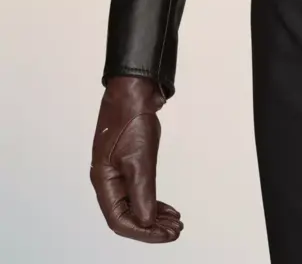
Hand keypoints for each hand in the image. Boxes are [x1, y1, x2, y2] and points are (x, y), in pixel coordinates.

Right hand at [90, 75, 182, 241]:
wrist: (134, 89)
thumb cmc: (130, 118)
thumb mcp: (138, 159)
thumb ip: (142, 193)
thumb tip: (146, 222)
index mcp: (103, 181)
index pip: (120, 220)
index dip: (144, 232)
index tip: (166, 234)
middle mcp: (108, 179)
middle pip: (127, 216)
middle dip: (151, 227)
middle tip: (175, 230)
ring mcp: (119, 170)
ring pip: (135, 204)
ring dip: (154, 216)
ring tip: (174, 222)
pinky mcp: (130, 162)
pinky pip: (140, 191)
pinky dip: (154, 201)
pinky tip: (167, 207)